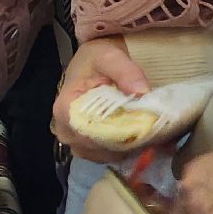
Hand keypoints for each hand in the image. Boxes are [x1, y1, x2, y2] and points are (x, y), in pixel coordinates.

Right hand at [51, 36, 151, 163]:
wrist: (94, 62)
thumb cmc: (97, 59)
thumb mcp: (109, 56)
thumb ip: (125, 71)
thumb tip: (142, 91)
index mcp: (65, 108)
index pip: (87, 133)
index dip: (115, 134)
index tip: (139, 127)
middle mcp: (65, 128)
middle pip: (96, 148)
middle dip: (124, 142)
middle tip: (147, 131)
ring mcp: (74, 140)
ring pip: (102, 155)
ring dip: (124, 148)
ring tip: (142, 133)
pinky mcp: (85, 145)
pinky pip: (104, 156)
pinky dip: (122, 150)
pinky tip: (134, 137)